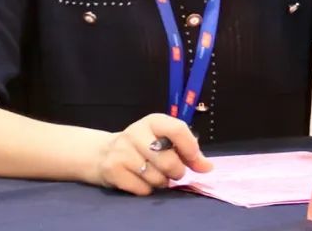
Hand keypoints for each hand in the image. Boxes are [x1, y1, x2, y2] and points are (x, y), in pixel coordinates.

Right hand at [94, 113, 212, 194]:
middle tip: (173, 172)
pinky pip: (142, 189)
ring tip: (155, 175)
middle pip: (168, 160)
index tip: (195, 161)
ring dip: (161, 182)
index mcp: (153, 121)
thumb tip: (207, 167)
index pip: (177, 129)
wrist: (104, 153)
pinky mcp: (112, 168)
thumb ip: (188, 152)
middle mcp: (135, 132)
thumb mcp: (164, 141)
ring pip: (155, 177)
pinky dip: (146, 189)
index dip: (190, 148)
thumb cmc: (143, 146)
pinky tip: (141, 180)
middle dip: (176, 172)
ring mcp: (122, 150)